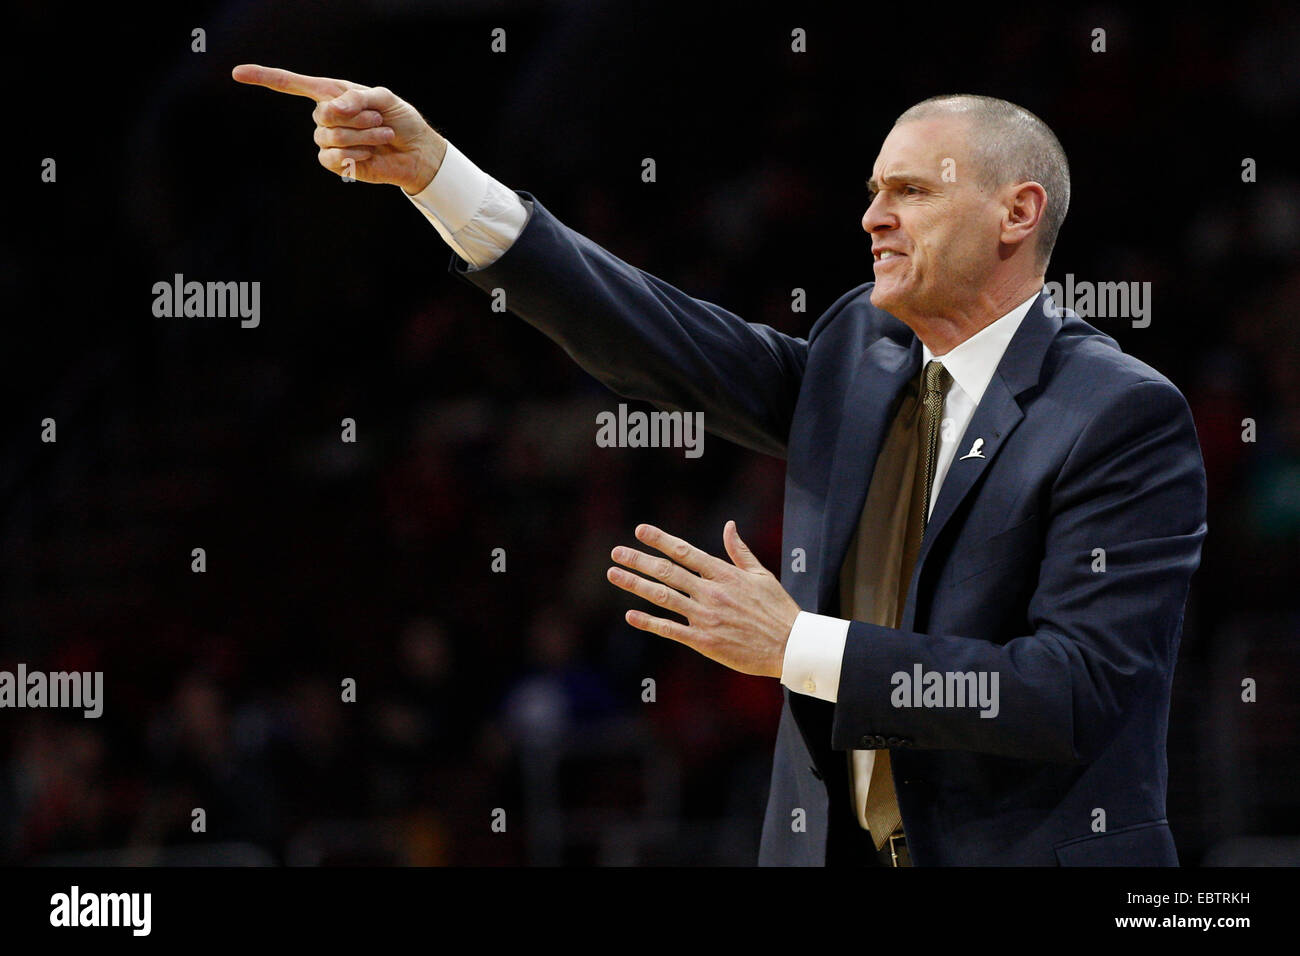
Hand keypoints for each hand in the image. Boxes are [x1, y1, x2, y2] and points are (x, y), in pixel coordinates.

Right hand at [231, 64, 447, 193]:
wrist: (416, 151)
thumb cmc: (401, 119)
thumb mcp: (384, 98)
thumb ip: (357, 98)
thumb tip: (331, 110)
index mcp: (332, 94)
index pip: (292, 84)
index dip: (265, 78)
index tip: (238, 73)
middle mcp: (326, 116)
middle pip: (322, 115)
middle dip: (355, 117)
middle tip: (378, 119)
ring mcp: (329, 141)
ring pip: (329, 137)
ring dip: (361, 135)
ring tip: (382, 134)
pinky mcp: (337, 163)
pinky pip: (334, 158)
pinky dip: (356, 154)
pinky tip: (371, 153)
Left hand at [607, 521, 800, 677]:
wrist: (790, 646)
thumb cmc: (778, 609)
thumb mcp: (761, 574)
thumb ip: (739, 551)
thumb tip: (729, 525)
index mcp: (724, 573)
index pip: (685, 551)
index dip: (660, 539)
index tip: (640, 530)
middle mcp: (711, 592)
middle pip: (667, 572)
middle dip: (639, 560)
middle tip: (616, 552)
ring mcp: (706, 617)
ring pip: (663, 597)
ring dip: (636, 585)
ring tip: (614, 574)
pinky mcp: (704, 641)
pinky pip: (670, 629)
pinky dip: (649, 622)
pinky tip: (630, 615)